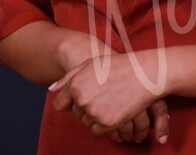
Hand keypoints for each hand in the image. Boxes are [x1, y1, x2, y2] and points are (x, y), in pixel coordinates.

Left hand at [49, 53, 164, 138]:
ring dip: (95, 116)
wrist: (144, 73)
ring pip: (86, 122)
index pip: (60, 104)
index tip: (81, 99)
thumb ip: (68, 77)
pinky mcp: (107, 123)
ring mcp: (94, 112)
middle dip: (86, 107)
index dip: (69, 103)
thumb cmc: (118, 66)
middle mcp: (82, 99)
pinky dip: (104, 124)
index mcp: (75, 84)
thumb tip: (51, 89)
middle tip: (103, 95)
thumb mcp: (91, 65)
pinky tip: (115, 109)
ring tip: (110, 100)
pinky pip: (97, 130)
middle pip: (75, 114)